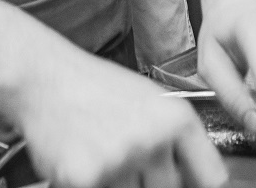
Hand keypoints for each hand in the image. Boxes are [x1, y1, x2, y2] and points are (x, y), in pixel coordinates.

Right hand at [22, 46, 225, 187]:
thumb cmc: (95, 87)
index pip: (211, 176)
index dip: (197, 182)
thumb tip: (194, 175)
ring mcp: (121, 159)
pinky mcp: (87, 177)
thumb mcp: (149, 101)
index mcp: (176, 119)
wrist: (45, 78)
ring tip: (100, 150)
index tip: (188, 182)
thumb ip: (175, 138)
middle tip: (123, 154)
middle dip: (147, 179)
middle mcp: (153, 139)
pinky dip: (87, 182)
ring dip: (117, 182)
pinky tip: (80, 158)